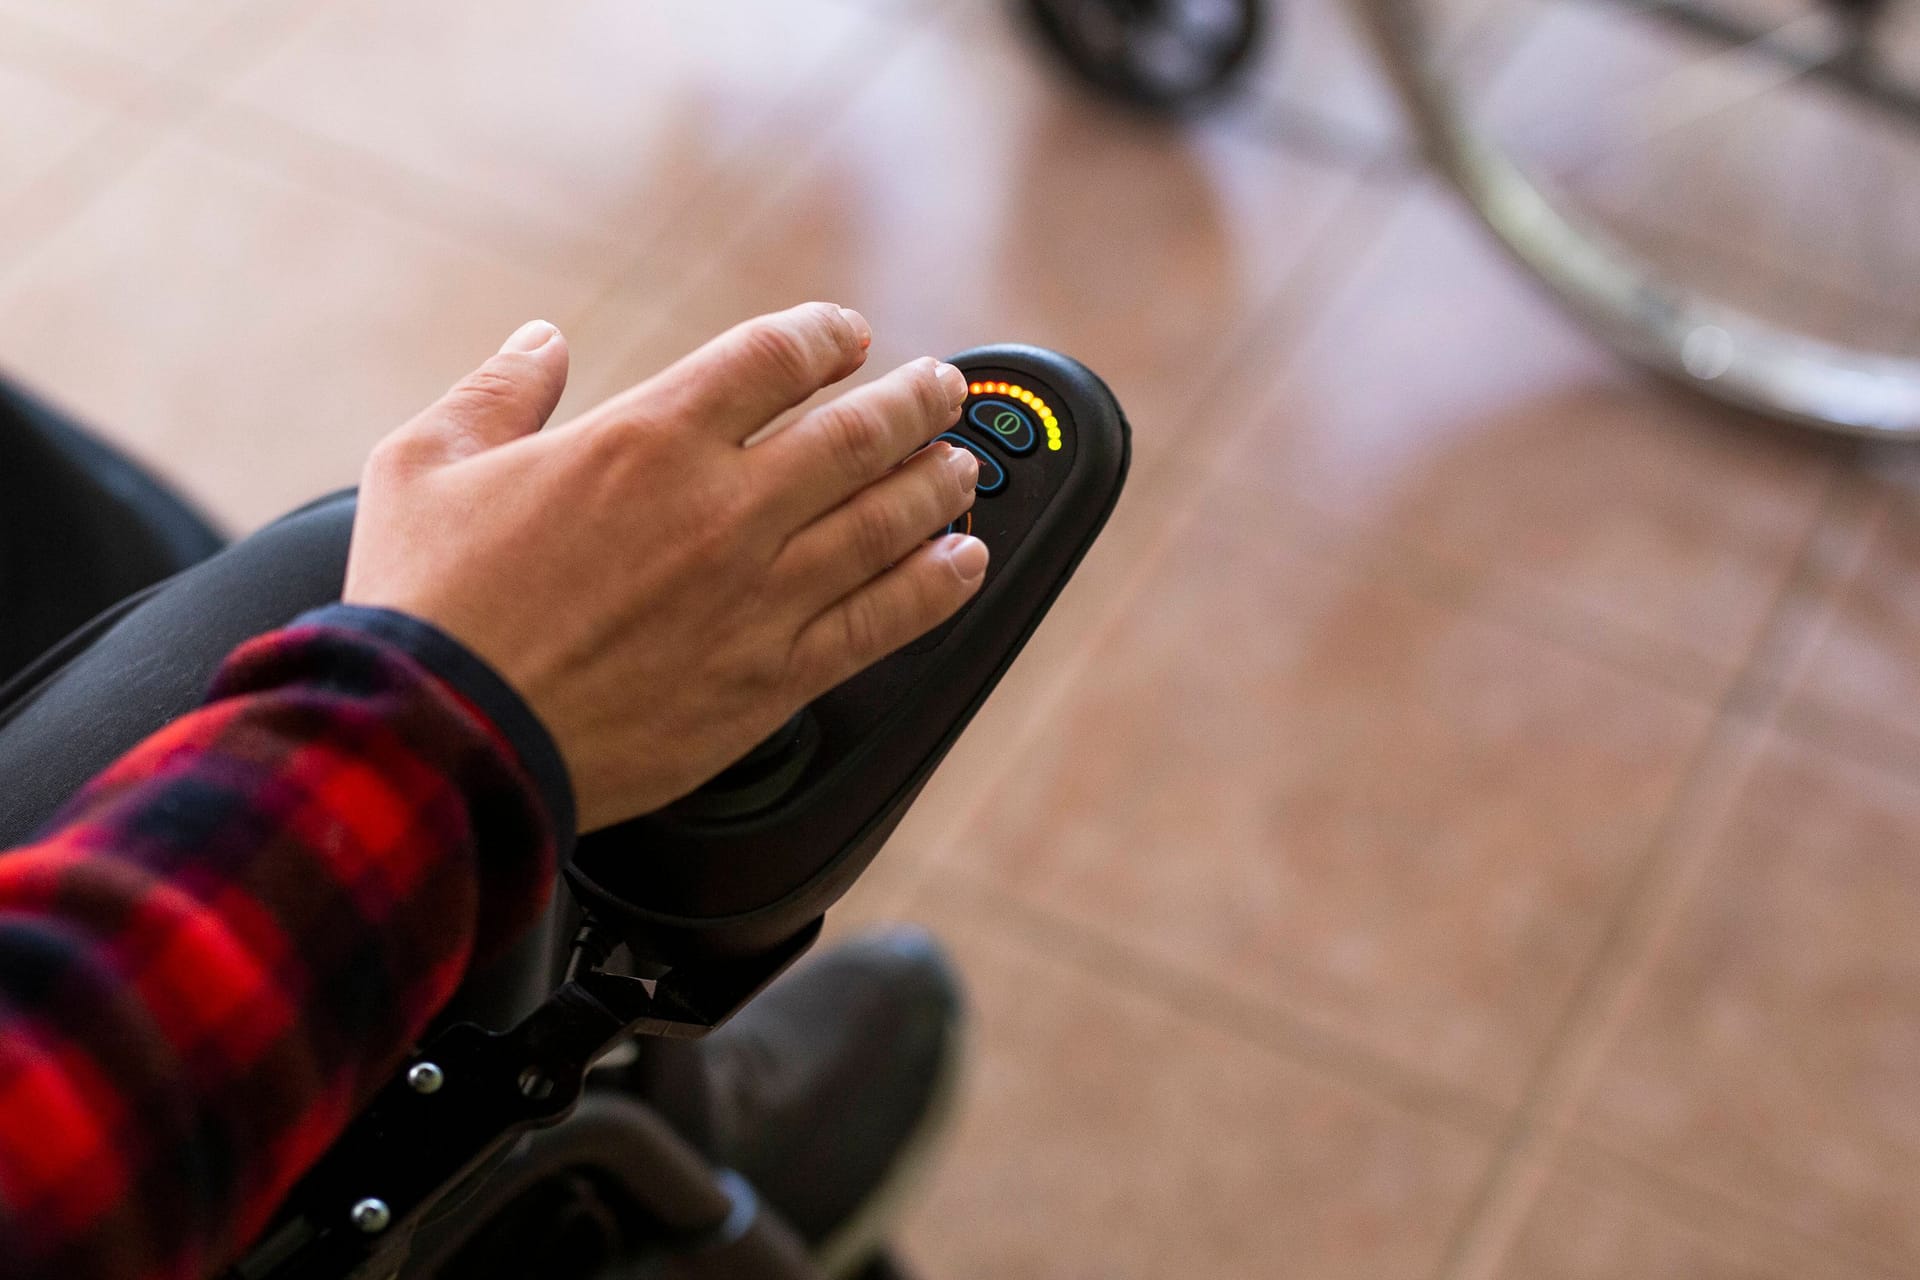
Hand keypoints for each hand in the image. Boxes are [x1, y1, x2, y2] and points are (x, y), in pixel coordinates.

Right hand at [343, 303, 985, 830]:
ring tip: (962, 466)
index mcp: (648, 439)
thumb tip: (539, 343)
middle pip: (859, 432)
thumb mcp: (425, 464)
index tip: (849, 338)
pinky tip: (961, 563)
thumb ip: (498, 391)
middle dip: (915, 400)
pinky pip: (884, 622)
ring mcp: (759, 597)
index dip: (827, 337)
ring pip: (888, 521)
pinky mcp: (772, 680)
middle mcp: (723, 509)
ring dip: (940, 483)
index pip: (776, 356)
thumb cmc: (427, 608)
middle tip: (940, 388)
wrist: (444, 743)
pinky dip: (936, 585)